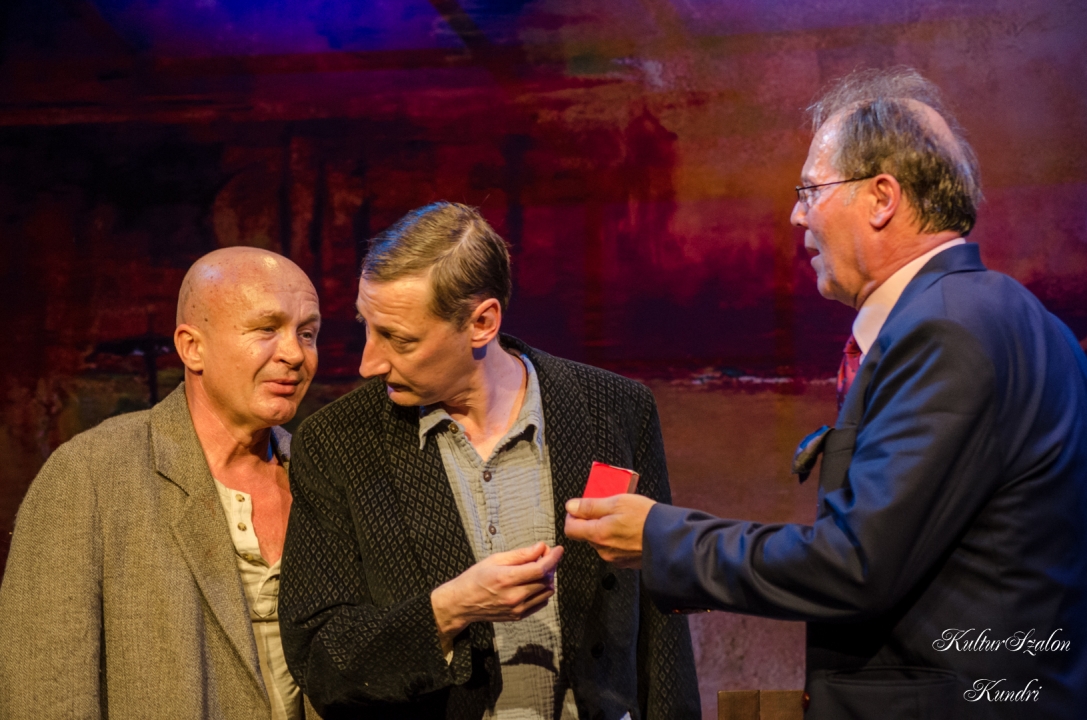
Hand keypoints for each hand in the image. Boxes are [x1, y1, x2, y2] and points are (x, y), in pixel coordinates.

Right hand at [431, 542, 563, 651]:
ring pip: (547, 592)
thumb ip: (520, 554)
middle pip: (546, 580)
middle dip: (550, 565)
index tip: (559, 549)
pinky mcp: (518, 616)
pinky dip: (542, 591)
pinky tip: (532, 583)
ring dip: (547, 579)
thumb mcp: (495, 559)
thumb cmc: (476, 577)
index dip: (553, 558)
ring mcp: (517, 609)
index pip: (540, 569)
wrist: (463, 603)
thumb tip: (541, 547)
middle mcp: (514, 596)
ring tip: (537, 570)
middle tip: (544, 556)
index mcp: (506, 578)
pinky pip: (541, 603)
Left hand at [563, 494, 656, 569]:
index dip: (573, 516)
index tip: (581, 507)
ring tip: (624, 518)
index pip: (570, 529)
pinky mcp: (627, 562)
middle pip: (586, 535)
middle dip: (592, 521)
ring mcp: (615, 558)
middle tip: (609, 508)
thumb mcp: (617, 502)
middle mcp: (603, 550)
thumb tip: (570, 507)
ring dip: (606, 530)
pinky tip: (631, 531)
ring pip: (601, 541)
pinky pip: (614, 549)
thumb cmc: (646, 518)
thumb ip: (591, 506)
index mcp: (598, 535)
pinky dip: (618, 539)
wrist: (671, 540)